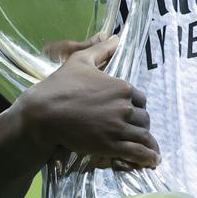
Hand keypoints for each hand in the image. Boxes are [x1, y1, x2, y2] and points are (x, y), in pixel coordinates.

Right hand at [16, 36, 159, 168]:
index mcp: (121, 87)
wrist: (44, 113)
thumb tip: (115, 36)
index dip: (136, 106)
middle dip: (140, 125)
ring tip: (151, 151)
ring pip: (143, 136)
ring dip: (148, 143)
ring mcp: (119, 128)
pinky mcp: (111, 146)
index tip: (130, 113)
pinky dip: (148, 157)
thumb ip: (100, 49)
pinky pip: (137, 152)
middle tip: (135, 131)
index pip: (139, 99)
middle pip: (143, 118)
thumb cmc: (60, 86)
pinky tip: (152, 161)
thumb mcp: (80, 60)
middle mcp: (124, 107)